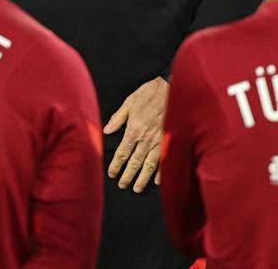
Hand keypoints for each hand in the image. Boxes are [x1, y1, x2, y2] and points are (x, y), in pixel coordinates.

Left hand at [105, 77, 168, 192]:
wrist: (171, 89)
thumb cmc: (149, 94)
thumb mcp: (129, 103)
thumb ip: (117, 118)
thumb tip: (107, 131)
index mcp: (134, 130)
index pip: (123, 152)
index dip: (116, 164)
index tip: (112, 173)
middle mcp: (146, 139)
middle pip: (135, 162)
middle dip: (128, 175)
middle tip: (122, 185)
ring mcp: (159, 141)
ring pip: (149, 164)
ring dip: (143, 178)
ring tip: (137, 188)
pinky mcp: (170, 140)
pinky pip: (165, 159)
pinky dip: (161, 171)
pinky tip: (157, 180)